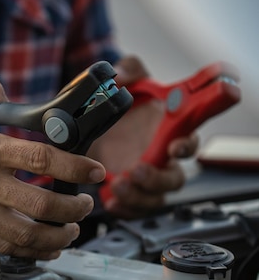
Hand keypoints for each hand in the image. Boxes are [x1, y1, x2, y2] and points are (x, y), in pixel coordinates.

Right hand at [0, 80, 106, 258]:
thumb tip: (11, 95)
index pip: (42, 160)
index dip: (76, 168)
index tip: (96, 172)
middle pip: (42, 205)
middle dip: (75, 208)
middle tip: (86, 204)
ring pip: (27, 236)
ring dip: (59, 237)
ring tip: (73, 230)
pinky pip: (5, 248)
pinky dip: (32, 252)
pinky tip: (47, 248)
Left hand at [88, 56, 198, 217]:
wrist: (90, 124)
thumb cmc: (119, 105)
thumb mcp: (123, 81)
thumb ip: (128, 70)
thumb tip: (122, 74)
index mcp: (168, 132)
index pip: (189, 142)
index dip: (186, 147)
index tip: (174, 147)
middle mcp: (160, 158)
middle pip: (174, 179)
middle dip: (157, 179)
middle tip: (137, 170)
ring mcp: (144, 177)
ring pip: (155, 198)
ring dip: (140, 196)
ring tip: (118, 185)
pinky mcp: (127, 190)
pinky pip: (134, 208)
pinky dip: (125, 209)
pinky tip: (110, 201)